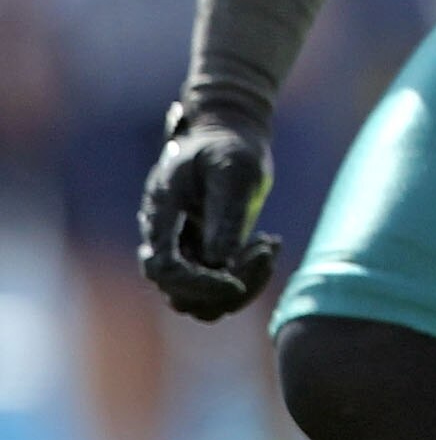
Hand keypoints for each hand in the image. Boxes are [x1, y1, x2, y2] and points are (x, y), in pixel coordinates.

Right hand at [139, 98, 280, 321]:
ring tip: (270, 247)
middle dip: (226, 286)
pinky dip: (249, 278)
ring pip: (200, 302)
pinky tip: (270, 244)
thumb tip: (220, 260)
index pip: (163, 268)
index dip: (196, 283)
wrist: (228, 137)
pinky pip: (219, 289)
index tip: (235, 282)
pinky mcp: (205, 258)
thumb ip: (226, 211)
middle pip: (180, 296)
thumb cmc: (227, 146)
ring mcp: (183, 254)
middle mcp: (165, 243)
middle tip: (266, 249)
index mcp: (161, 217)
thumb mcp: (232, 168)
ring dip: (241, 287)